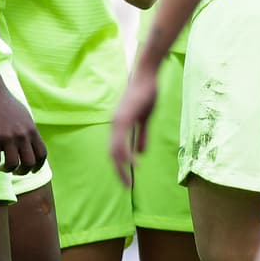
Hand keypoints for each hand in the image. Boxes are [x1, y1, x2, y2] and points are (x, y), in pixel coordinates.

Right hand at [0, 86, 46, 174]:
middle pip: (29, 163)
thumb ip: (29, 131)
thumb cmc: (6, 103)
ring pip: (12, 164)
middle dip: (23, 172)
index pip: (42, 154)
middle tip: (15, 171)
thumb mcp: (25, 116)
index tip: (32, 170)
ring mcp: (7, 137)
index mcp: (32, 130)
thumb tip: (31, 144)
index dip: (38, 166)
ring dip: (8, 170)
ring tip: (3, 167)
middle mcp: (22, 135)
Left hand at [110, 63, 158, 186]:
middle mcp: (115, 123)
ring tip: (127, 180)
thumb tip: (140, 153)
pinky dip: (126, 154)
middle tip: (125, 186)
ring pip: (115, 149)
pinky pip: (122, 140)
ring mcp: (119, 120)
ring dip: (121, 166)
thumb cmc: (147, 93)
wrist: (147, 74)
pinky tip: (133, 163)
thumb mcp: (145, 118)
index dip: (119, 165)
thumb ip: (141, 135)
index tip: (126, 178)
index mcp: (118, 124)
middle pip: (112, 153)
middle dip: (118, 171)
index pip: (115, 149)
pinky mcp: (125, 117)